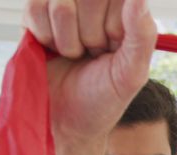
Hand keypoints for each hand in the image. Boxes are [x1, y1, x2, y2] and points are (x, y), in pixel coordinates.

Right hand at [23, 0, 156, 144]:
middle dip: (91, 36)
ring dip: (67, 41)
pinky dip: (45, 36)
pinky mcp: (35, 12)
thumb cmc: (102, 97)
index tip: (113, 49)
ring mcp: (63, 5)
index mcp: (123, 12)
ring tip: (74, 54)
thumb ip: (142, 34)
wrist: (66, 121)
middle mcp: (93, 4)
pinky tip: (51, 49)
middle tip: (92, 53)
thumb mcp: (132, 72)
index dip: (114, 28)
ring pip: (62, 5)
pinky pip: (36, 8)